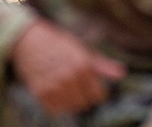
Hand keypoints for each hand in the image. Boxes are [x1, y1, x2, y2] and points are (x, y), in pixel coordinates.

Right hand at [11, 18, 126, 115]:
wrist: (29, 41)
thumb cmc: (59, 44)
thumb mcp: (83, 50)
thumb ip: (103, 65)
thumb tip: (122, 74)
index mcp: (84, 65)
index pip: (98, 95)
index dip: (96, 92)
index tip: (91, 87)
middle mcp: (70, 77)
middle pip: (85, 103)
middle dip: (84, 96)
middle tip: (76, 85)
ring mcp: (55, 86)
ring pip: (71, 108)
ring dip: (70, 101)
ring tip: (65, 87)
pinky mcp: (41, 93)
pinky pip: (55, 110)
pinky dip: (57, 105)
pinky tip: (55, 91)